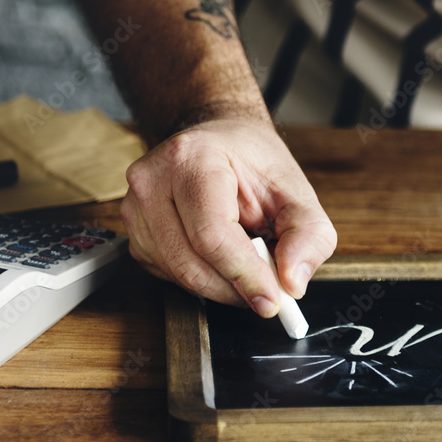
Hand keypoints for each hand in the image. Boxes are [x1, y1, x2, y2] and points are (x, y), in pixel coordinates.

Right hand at [120, 113, 336, 316]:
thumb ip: (308, 234)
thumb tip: (293, 282)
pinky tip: (222, 259)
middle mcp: (152, 180)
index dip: (244, 274)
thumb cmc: (253, 162)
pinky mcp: (134, 232)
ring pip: (177, 274)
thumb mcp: (296, 189)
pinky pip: (167, 275)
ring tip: (250, 266)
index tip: (272, 300)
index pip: (212, 234)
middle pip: (190, 262)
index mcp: (192, 158)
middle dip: (235, 288)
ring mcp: (135, 207)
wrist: (219, 141)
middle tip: (268, 294)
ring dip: (220, 286)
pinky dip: (201, 279)